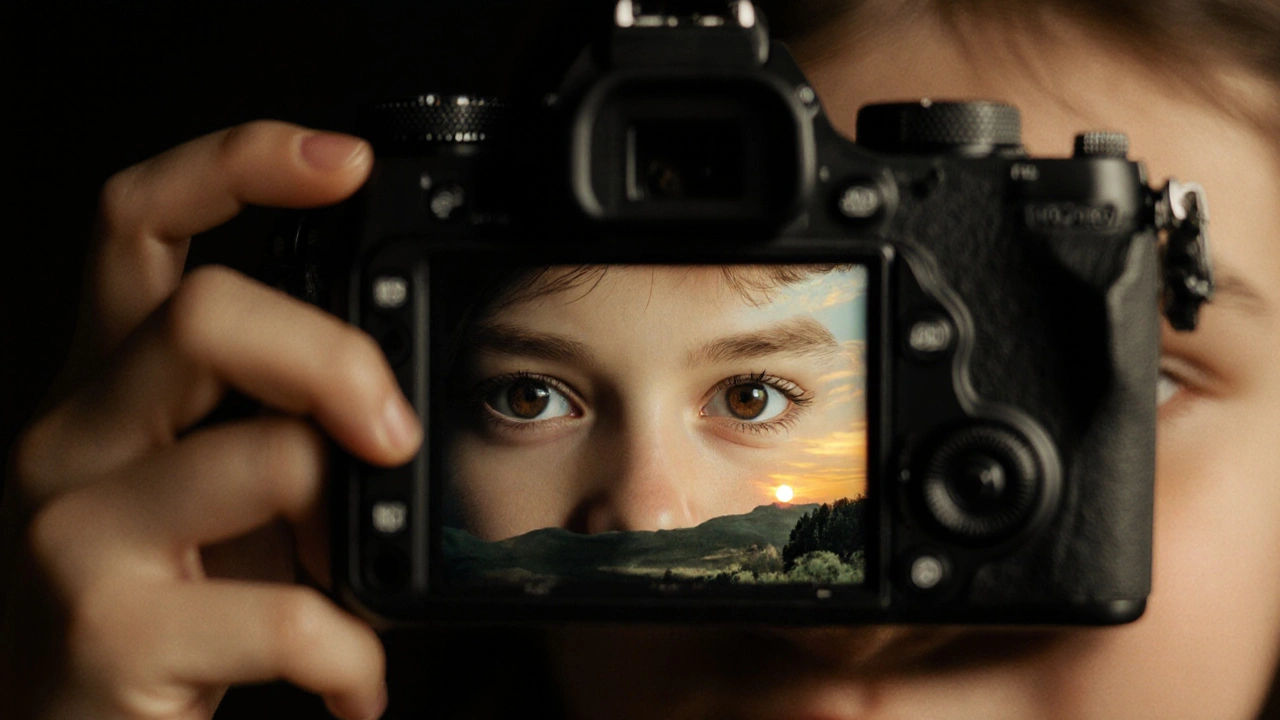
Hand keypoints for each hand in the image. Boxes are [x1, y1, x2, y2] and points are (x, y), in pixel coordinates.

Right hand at [1, 121, 418, 718]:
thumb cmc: (160, 604)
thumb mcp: (202, 486)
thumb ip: (272, 418)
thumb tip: (397, 388)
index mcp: (108, 384)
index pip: (139, 221)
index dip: (235, 164)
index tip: (342, 162)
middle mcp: (74, 438)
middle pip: (204, 315)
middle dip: (333, 355)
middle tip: (392, 429)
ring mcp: (79, 534)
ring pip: (262, 458)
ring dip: (346, 515)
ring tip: (352, 572)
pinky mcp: (111, 633)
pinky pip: (280, 615)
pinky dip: (348, 651)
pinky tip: (352, 678)